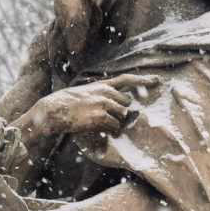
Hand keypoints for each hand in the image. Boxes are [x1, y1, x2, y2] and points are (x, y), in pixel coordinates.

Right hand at [16, 81, 137, 145]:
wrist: (53, 110)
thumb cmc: (64, 104)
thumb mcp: (83, 92)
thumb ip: (99, 94)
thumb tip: (111, 104)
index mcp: (101, 85)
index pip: (127, 79)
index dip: (143, 80)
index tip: (156, 81)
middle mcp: (105, 92)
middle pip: (127, 103)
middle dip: (122, 111)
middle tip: (108, 118)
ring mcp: (104, 104)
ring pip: (122, 115)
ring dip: (114, 122)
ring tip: (99, 124)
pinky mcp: (101, 117)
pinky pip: (114, 126)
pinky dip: (109, 130)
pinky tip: (99, 130)